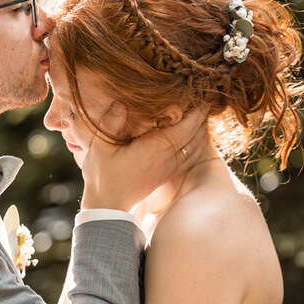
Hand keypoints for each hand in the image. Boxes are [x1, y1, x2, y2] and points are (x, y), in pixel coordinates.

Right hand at [80, 106, 207, 210]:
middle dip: (201, 118)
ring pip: (195, 148)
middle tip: (203, 102)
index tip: (201, 97)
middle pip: (195, 136)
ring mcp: (169, 169)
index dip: (196, 112)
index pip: (186, 128)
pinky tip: (194, 138)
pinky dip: (195, 145)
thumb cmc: (102, 176)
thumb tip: (122, 102)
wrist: (107, 206)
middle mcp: (167, 159)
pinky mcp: (166, 176)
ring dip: (200, 131)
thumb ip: (111, 121)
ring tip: (200, 116)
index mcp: (155, 149)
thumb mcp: (100, 146)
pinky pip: (189, 158)